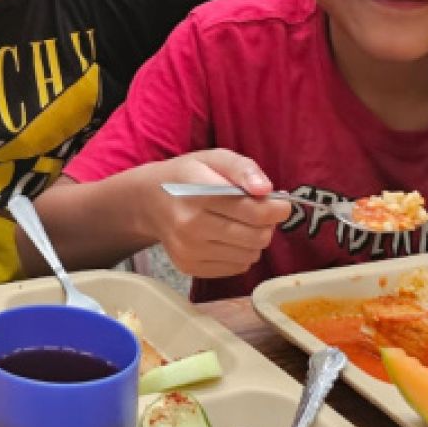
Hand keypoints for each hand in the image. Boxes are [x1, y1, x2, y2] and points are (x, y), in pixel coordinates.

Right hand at [135, 151, 288, 278]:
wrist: (148, 201)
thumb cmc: (187, 176)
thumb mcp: (213, 158)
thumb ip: (243, 168)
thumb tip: (266, 190)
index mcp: (199, 194)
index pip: (256, 212)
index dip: (278, 209)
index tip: (280, 203)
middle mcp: (191, 226)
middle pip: (257, 237)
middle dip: (266, 225)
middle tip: (257, 213)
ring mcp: (189, 251)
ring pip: (250, 255)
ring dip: (253, 240)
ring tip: (238, 224)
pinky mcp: (190, 267)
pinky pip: (236, 268)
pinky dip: (239, 253)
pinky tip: (225, 238)